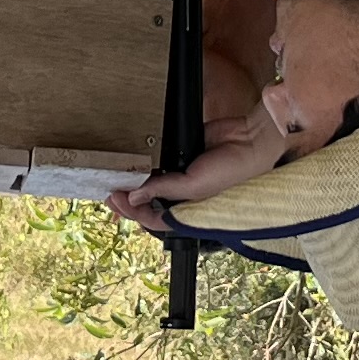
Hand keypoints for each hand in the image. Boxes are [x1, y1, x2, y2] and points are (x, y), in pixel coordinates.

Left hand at [104, 99, 296, 225]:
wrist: (250, 141)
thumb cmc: (233, 172)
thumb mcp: (195, 186)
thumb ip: (163, 190)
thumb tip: (133, 196)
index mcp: (189, 211)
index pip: (153, 218)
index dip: (132, 211)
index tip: (115, 198)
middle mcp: (184, 196)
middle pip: (149, 202)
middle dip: (128, 199)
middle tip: (108, 190)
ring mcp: (183, 175)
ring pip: (153, 181)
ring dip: (136, 179)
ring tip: (116, 174)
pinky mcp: (183, 154)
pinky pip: (161, 159)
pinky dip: (148, 160)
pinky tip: (134, 157)